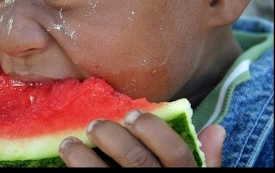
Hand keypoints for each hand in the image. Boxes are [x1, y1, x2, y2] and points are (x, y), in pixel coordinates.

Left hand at [59, 109, 224, 166]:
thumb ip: (206, 163)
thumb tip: (215, 130)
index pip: (177, 154)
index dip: (154, 130)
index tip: (132, 114)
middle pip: (137, 162)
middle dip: (113, 138)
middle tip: (94, 125)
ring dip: (83, 159)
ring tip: (68, 144)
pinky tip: (66, 167)